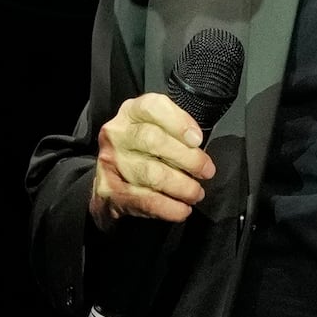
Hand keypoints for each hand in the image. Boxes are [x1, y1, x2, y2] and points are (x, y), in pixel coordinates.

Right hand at [86, 88, 217, 225]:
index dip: (178, 122)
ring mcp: (111, 163)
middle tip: (207, 171)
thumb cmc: (142, 153)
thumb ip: (175, 131)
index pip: (152, 107)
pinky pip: (146, 200)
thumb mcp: (155, 130)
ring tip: (196, 194)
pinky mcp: (110, 191)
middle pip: (154, 141)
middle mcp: (116, 134)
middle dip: (188, 159)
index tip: (198, 139)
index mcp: (130, 113)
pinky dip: (170, 208)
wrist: (109, 186)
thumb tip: (200, 147)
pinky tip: (183, 209)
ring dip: (182, 187)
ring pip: (152, 174)